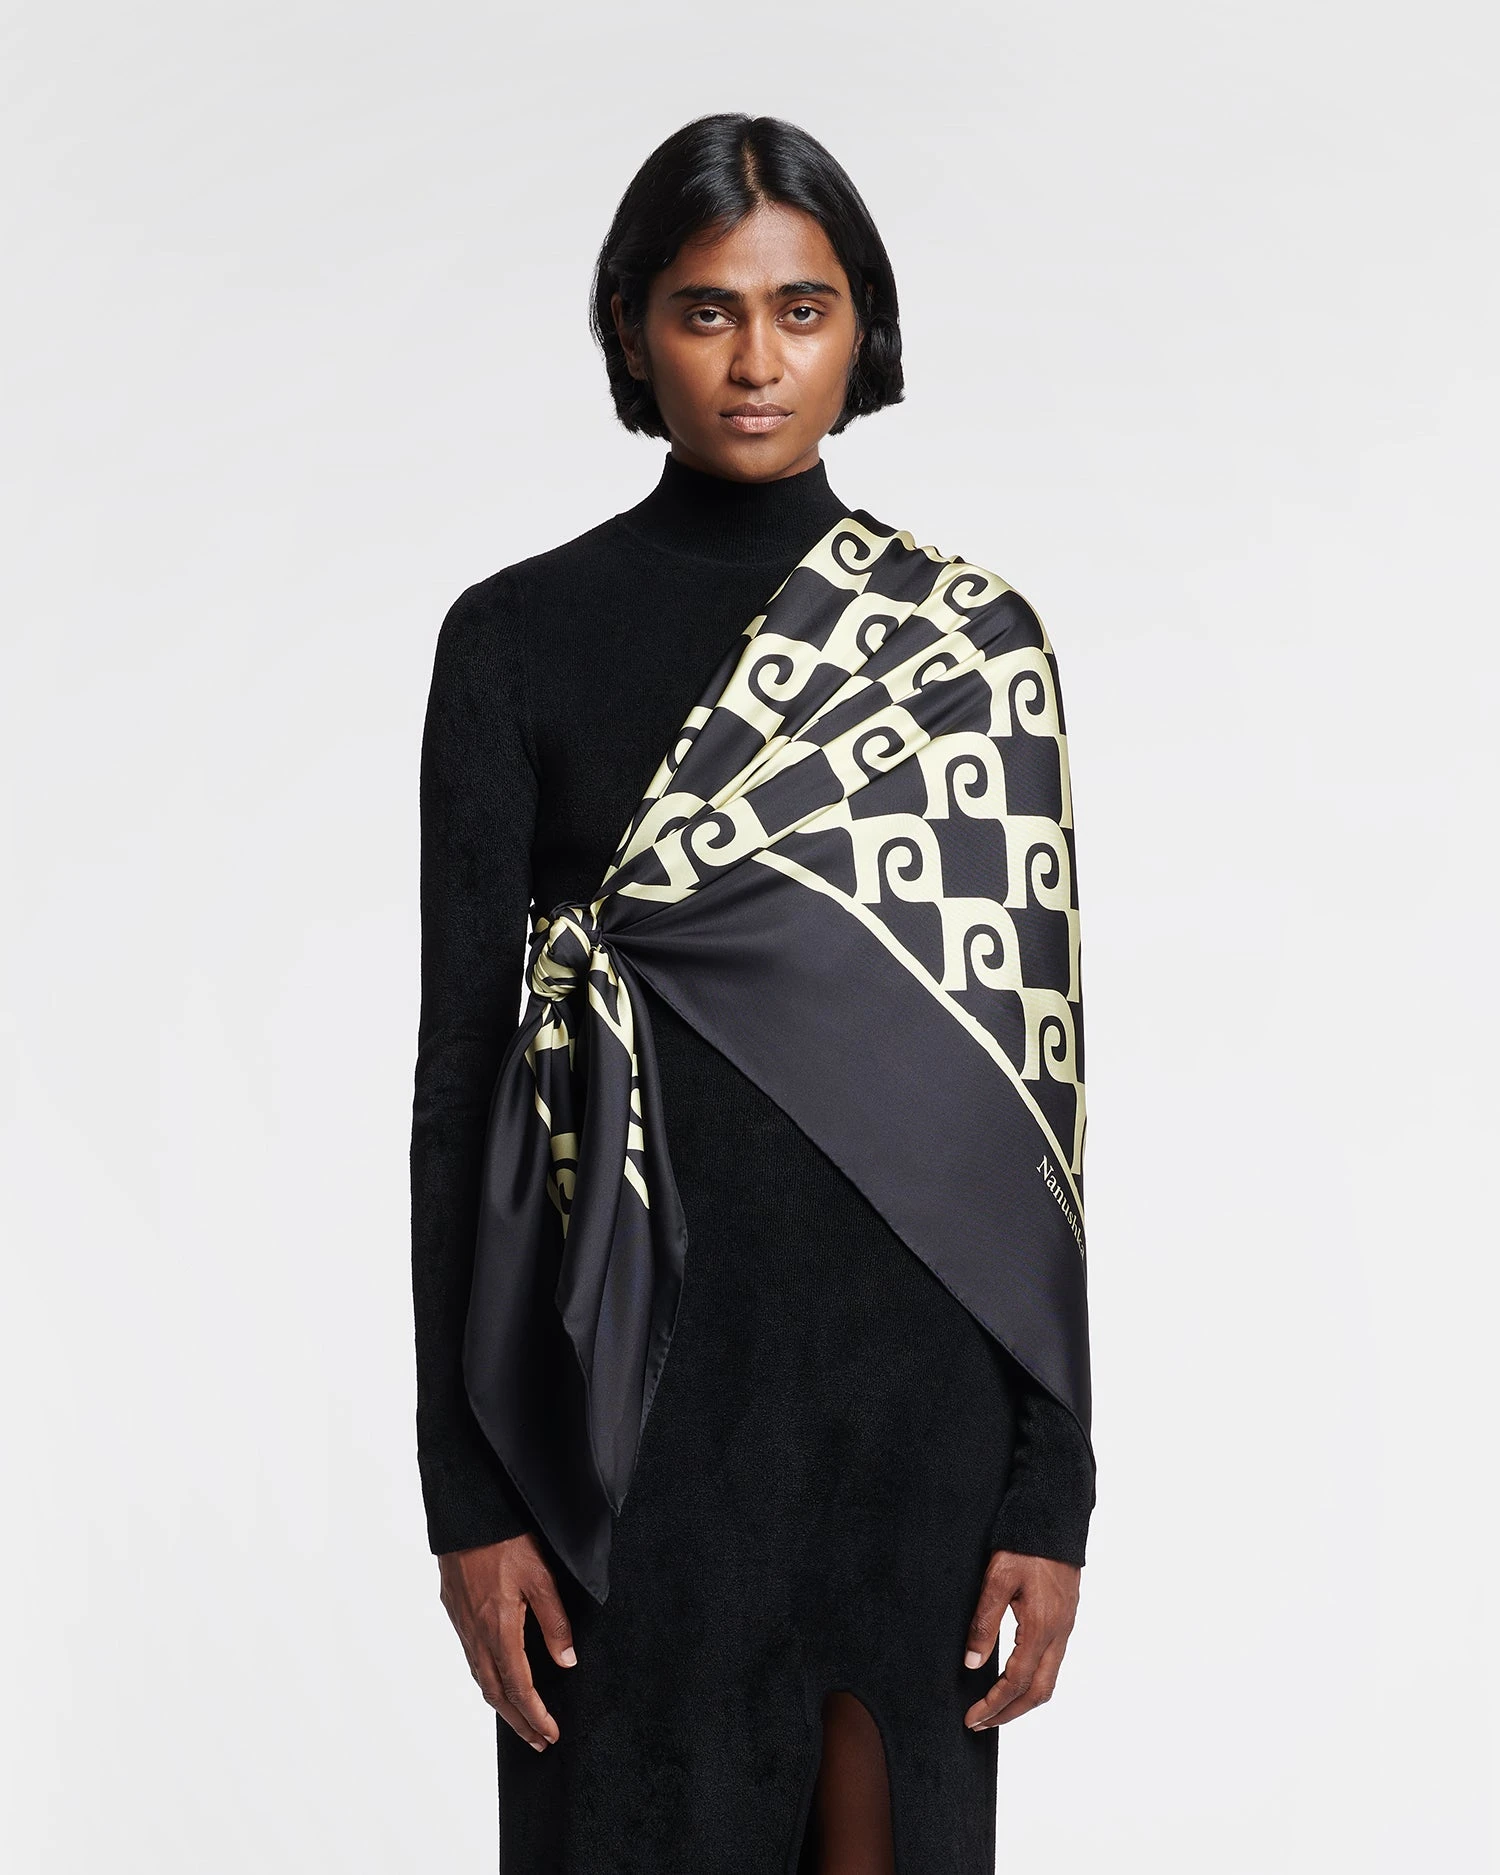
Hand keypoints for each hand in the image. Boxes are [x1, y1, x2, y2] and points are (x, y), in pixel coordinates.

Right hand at [438, 1533, 576, 1749]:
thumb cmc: (506, 1540)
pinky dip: (486, 1679)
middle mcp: (476, 1633)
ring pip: (480, 1677)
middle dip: (518, 1721)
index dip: (535, 1715)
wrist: (467, 1514)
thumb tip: (566, 1663)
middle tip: (538, 1741)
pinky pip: (471, 1658)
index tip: (551, 1735)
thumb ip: (555, 1622)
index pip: (519, 1687)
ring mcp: (462, 1624)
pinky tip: (496, 1677)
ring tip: (520, 1720)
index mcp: (499, 1628)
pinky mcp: (455, 1611)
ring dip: (501, 1704)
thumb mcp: (541, 1578)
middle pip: (495, 1693)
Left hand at [962, 1549, 1079, 1728]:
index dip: (993, 1705)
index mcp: (1041, 1627)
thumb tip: (971, 1664)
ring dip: (1022, 1701)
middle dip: (1009, 1713)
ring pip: (1049, 1681)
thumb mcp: (997, 1578)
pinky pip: (1052, 1664)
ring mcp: (1065, 1628)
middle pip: (1039, 1693)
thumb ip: (984, 1622)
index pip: (1017, 1682)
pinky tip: (1014, 1678)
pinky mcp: (1065, 1620)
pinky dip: (1033, 1682)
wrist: (1054, 1519)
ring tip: (994, 1708)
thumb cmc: (1023, 1545)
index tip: (972, 1718)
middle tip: (979, 1723)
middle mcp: (1059, 1634)